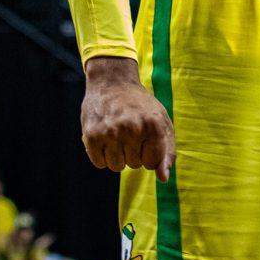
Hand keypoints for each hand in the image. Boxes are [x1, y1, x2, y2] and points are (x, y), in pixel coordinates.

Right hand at [81, 57, 175, 181]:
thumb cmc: (140, 105)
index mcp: (153, 124)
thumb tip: (164, 178)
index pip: (152, 163)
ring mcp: (111, 131)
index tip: (145, 136)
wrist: (112, 80)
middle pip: (135, 165)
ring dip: (117, 154)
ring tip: (117, 132)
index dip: (149, 153)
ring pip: (116, 167)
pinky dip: (102, 154)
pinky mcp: (92, 135)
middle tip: (129, 128)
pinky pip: (99, 163)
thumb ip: (167, 151)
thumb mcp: (160, 121)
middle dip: (133, 151)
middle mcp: (132, 128)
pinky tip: (104, 134)